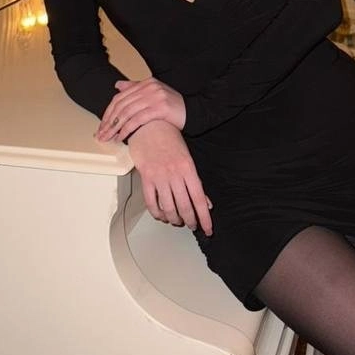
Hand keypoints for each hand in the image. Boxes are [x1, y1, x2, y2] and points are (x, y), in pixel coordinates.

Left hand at [96, 77, 185, 142]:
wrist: (192, 111)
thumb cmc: (172, 105)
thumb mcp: (153, 93)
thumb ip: (136, 88)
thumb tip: (117, 86)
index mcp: (146, 82)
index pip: (120, 97)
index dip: (109, 112)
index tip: (102, 125)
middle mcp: (149, 87)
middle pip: (122, 105)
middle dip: (109, 121)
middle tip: (102, 134)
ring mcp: (154, 97)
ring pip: (127, 112)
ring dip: (116, 127)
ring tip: (109, 138)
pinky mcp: (160, 108)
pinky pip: (138, 119)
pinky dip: (127, 129)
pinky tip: (122, 137)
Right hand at [126, 121, 212, 235]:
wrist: (150, 125)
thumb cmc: (170, 139)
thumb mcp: (188, 157)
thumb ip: (196, 181)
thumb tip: (206, 203)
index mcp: (188, 168)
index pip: (199, 199)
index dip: (204, 217)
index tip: (208, 229)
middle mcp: (174, 174)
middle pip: (184, 206)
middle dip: (190, 221)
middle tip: (192, 226)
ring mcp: (159, 176)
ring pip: (168, 208)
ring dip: (174, 219)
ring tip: (177, 221)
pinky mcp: (146, 178)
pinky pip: (151, 203)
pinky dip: (157, 213)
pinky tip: (161, 215)